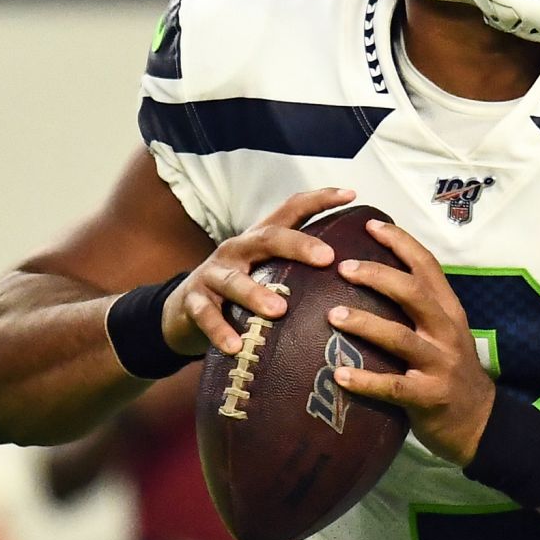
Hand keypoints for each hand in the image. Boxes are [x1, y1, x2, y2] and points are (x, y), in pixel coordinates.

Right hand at [163, 188, 355, 355]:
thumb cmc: (241, 291)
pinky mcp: (194, 301)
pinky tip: (235, 345)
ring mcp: (213, 274)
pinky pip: (206, 315)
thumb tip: (357, 274)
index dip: (320, 199)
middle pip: (268, 238)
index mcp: (260, 240)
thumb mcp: (268, 271)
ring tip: (279, 310)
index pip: (291, 210)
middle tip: (327, 258)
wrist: (182, 311)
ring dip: (256, 294)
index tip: (351, 194)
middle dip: (298, 245)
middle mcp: (238, 249)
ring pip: (234, 280)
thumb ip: (301, 269)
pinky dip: (220, 330)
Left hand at [320, 217, 497, 464]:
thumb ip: (416, 309)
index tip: (370, 224)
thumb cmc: (450, 372)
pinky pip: (394, 386)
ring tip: (332, 316)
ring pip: (401, 337)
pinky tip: (339, 374)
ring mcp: (441, 364)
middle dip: (378, 276)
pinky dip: (366, 380)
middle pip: (414, 293)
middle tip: (342, 267)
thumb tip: (369, 278)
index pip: (428, 267)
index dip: (400, 242)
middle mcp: (447, 332)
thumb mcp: (443, 333)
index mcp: (449, 311)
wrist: (480, 422)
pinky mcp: (430, 397)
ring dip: (365, 324)